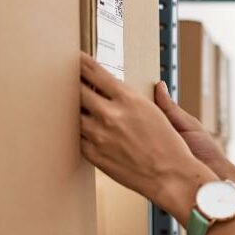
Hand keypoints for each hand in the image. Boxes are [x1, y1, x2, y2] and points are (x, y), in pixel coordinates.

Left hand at [80, 53, 214, 217]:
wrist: (171, 176)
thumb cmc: (169, 145)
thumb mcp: (155, 112)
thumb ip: (130, 97)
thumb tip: (116, 86)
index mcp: (127, 99)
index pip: (93, 72)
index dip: (80, 62)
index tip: (74, 58)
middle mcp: (110, 114)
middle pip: (76, 90)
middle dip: (70, 84)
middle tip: (64, 80)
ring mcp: (99, 135)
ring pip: (73, 115)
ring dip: (73, 110)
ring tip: (73, 108)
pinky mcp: (94, 154)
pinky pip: (76, 137)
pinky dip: (78, 132)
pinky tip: (83, 131)